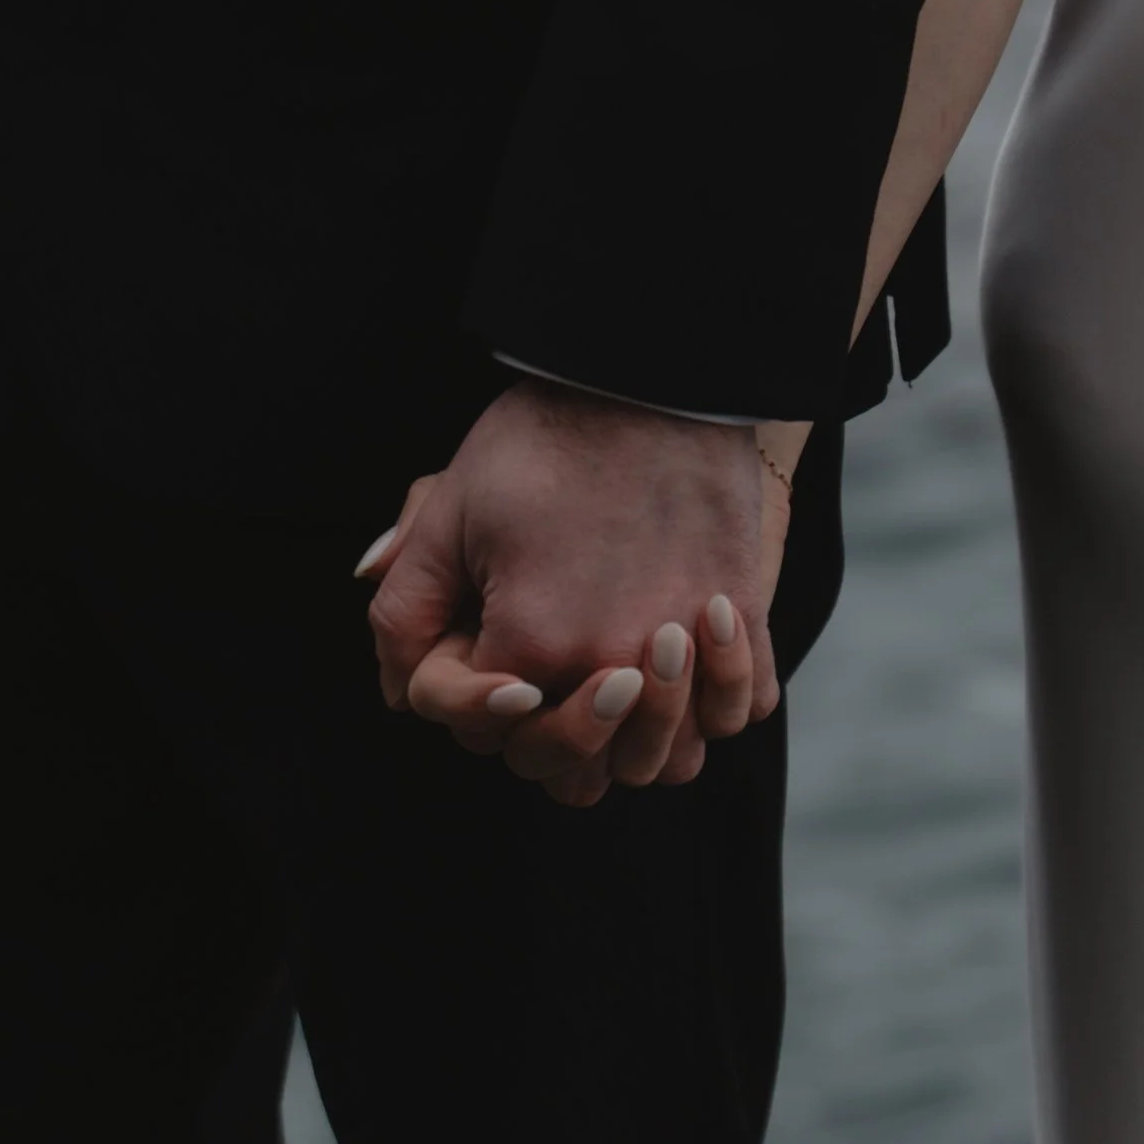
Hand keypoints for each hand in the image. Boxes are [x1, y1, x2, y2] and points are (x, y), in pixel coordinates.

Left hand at [358, 383, 779, 806]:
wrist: (648, 372)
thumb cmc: (542, 437)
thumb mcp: (447, 509)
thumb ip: (407, 607)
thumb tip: (396, 693)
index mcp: (532, 644)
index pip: (490, 731)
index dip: (474, 699)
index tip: (490, 649)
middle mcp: (615, 663)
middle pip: (577, 771)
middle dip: (549, 738)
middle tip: (550, 682)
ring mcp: (692, 646)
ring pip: (672, 760)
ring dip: (644, 740)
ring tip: (626, 684)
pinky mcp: (747, 612)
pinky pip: (744, 705)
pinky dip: (721, 700)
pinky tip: (691, 659)